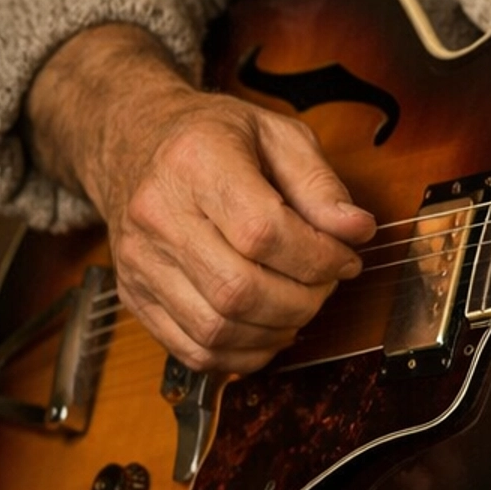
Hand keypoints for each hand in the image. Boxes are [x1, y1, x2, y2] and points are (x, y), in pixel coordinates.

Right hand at [26, 24, 374, 373]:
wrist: (135, 146)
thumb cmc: (212, 138)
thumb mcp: (276, 135)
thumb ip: (319, 184)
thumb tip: (356, 231)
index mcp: (195, 162)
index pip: (262, 231)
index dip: (318, 256)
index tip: (347, 257)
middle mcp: (157, 214)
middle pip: (238, 289)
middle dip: (303, 300)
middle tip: (327, 283)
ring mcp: (139, 261)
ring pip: (216, 328)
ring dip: (277, 330)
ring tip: (301, 304)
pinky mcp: (134, 295)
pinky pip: (193, 349)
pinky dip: (243, 354)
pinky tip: (269, 329)